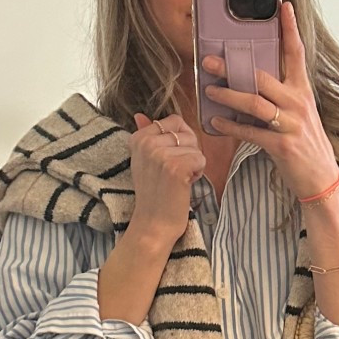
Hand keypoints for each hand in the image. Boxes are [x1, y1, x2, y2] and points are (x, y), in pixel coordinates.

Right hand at [125, 111, 204, 248]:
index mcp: (139, 138)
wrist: (152, 224)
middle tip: (174, 172)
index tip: (169, 160)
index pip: (174, 121)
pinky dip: (197, 173)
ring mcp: (160, 154)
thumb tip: (140, 115)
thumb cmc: (154, 194)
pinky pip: (200, 158)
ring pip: (195, 147)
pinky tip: (184, 185)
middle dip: (188, 152)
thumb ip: (146, 135)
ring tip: (178, 180)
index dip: (181, 140)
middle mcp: (147, 143)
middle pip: (186, 132)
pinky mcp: (175, 166)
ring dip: (193, 165)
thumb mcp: (144, 161)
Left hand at [201, 1, 338, 201]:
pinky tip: (216, 122)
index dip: (290, 29)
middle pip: (262, 77)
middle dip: (233, 69)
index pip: (296, 53)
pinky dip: (232, 127)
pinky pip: (251, 132)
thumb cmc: (307, 145)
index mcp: (302, 91)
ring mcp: (291, 125)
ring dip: (228, 97)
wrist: (322, 179)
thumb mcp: (299, 114)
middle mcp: (298, 104)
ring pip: (255, 103)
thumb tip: (252, 80)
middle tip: (209, 61)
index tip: (282, 6)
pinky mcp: (282, 146)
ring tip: (209, 91)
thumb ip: (281, 95)